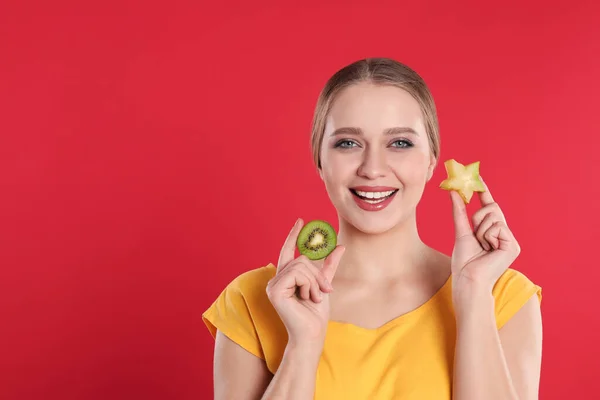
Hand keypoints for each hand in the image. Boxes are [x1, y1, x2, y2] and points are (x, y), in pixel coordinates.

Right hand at [266, 218, 345, 349]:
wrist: (312, 333)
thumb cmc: (316, 313)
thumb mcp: (324, 284)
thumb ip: (328, 266)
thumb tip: (340, 246)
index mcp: (285, 277)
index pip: (287, 251)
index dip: (293, 235)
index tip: (300, 220)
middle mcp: (276, 279)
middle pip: (300, 259)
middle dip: (317, 274)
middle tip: (325, 290)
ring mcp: (273, 285)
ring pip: (300, 266)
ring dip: (314, 282)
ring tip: (314, 297)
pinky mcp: (274, 291)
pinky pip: (297, 275)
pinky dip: (308, 285)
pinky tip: (306, 298)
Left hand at [450, 177, 520, 295]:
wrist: (467, 279)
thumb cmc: (464, 262)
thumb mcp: (461, 232)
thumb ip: (459, 212)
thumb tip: (455, 192)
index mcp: (492, 232)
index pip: (489, 207)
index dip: (484, 192)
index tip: (478, 178)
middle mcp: (504, 235)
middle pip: (491, 209)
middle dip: (477, 218)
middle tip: (474, 234)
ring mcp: (510, 240)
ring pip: (493, 217)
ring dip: (480, 230)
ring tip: (480, 247)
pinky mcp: (513, 245)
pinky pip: (497, 226)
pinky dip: (487, 236)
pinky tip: (488, 250)